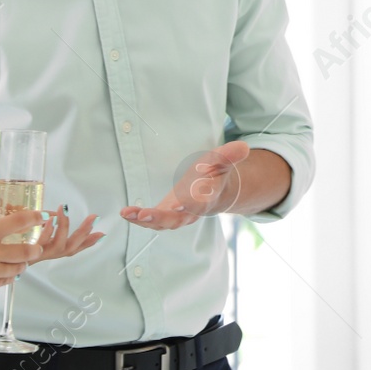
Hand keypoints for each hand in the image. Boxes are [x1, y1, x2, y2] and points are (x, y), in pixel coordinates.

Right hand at [0, 209, 41, 301]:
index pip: (18, 223)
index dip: (34, 218)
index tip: (41, 216)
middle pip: (26, 251)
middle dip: (35, 249)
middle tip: (36, 247)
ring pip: (17, 269)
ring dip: (21, 264)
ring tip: (17, 260)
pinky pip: (4, 282)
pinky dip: (6, 276)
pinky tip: (0, 271)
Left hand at [29, 208, 104, 263]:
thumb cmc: (8, 243)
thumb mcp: (28, 232)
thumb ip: (41, 225)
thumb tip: (53, 211)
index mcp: (50, 250)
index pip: (73, 247)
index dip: (88, 242)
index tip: (101, 234)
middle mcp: (47, 254)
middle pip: (71, 248)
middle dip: (84, 232)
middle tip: (93, 218)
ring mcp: (38, 254)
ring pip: (59, 245)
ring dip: (65, 227)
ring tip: (65, 211)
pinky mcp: (27, 253)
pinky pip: (42, 243)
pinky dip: (49, 231)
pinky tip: (51, 219)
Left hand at [119, 140, 249, 230]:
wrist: (211, 191)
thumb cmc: (215, 173)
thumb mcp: (222, 160)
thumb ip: (230, 155)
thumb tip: (244, 146)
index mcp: (206, 199)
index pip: (199, 204)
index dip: (191, 205)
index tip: (181, 205)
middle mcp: (191, 212)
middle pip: (176, 220)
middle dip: (160, 218)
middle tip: (144, 215)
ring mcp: (177, 216)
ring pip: (161, 223)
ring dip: (144, 221)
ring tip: (128, 214)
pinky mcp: (165, 215)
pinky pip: (151, 220)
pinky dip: (138, 218)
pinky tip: (125, 212)